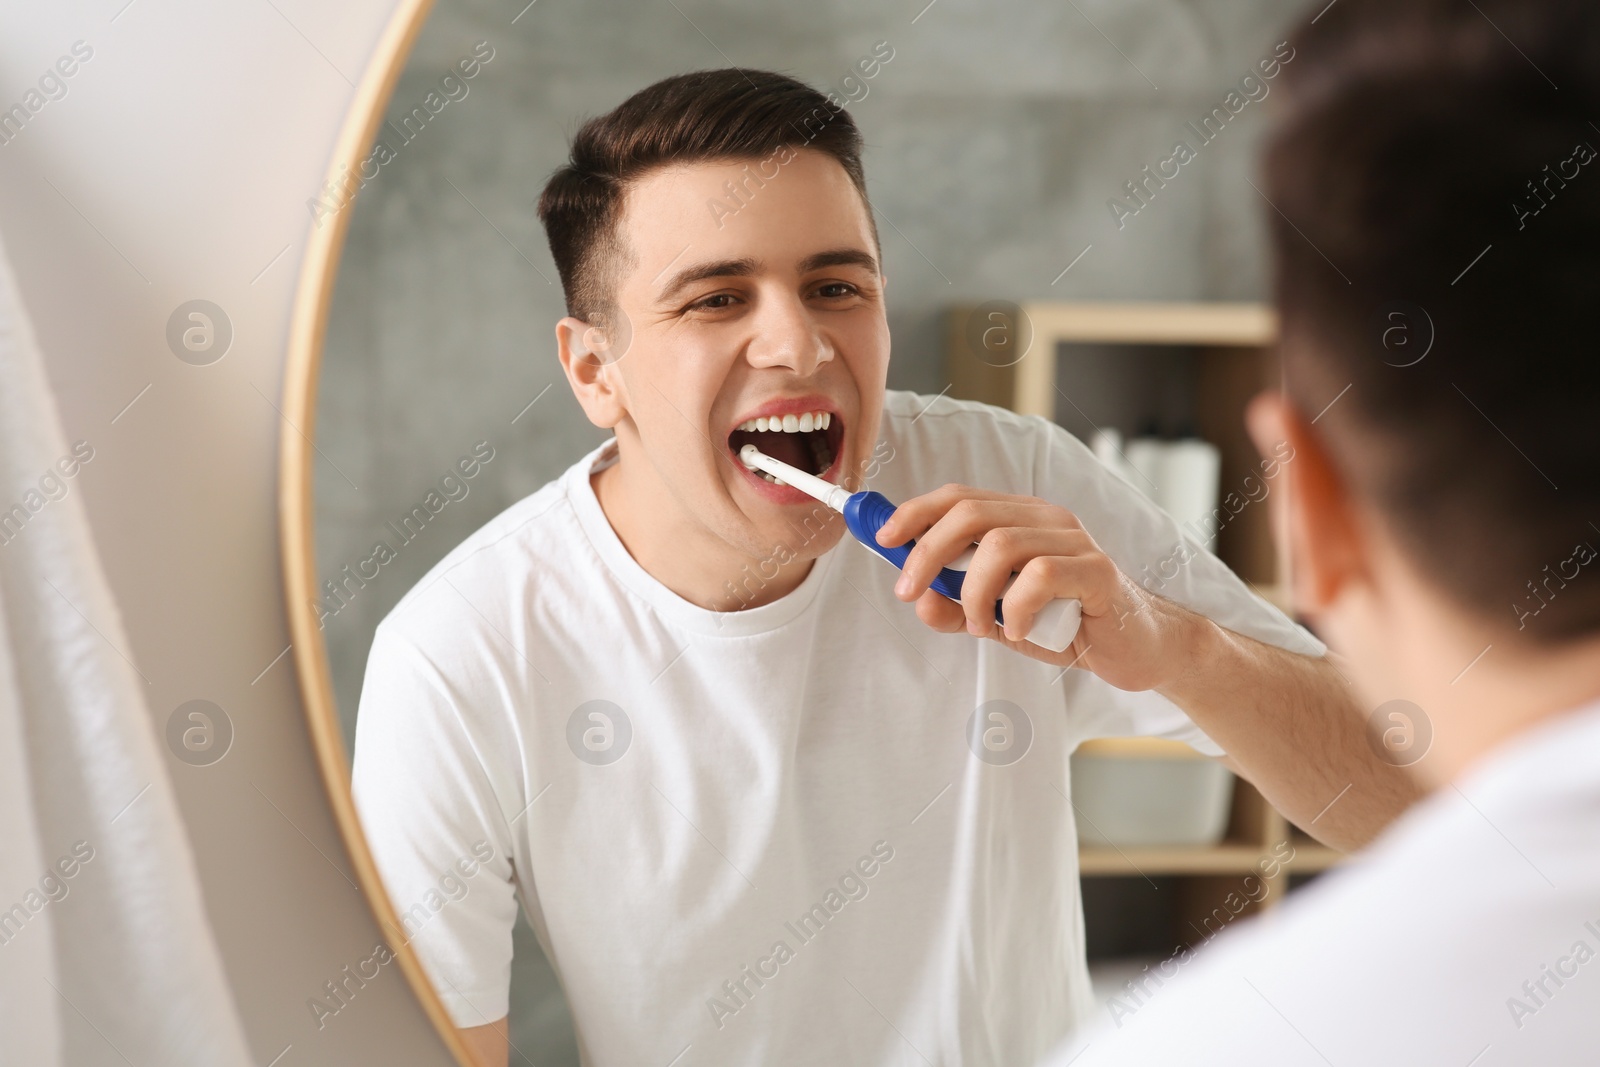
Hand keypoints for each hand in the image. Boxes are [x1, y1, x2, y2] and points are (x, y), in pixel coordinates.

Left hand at [874, 483, 1199, 691]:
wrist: (1136, 649)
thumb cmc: (1066, 625)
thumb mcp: (999, 620)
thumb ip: (957, 609)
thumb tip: (919, 597)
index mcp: (1019, 520)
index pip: (958, 497)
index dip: (915, 512)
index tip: (882, 538)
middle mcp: (1045, 519)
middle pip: (970, 513)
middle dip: (927, 552)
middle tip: (910, 592)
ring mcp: (1074, 541)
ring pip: (1000, 545)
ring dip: (974, 593)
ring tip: (983, 626)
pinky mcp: (1097, 571)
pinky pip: (1040, 577)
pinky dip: (1016, 609)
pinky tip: (1020, 632)